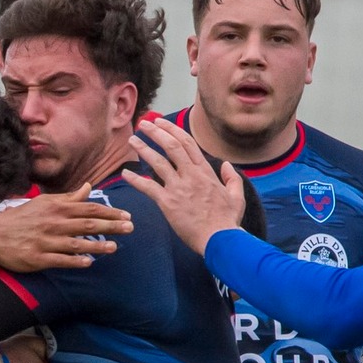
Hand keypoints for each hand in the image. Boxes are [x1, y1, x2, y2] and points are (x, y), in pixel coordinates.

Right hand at [0, 188, 132, 270]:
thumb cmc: (21, 218)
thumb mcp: (44, 203)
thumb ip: (69, 198)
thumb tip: (89, 188)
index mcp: (56, 208)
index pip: (89, 208)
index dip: (110, 212)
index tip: (126, 215)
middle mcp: (53, 223)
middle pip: (87, 224)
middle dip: (110, 226)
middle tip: (130, 228)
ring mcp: (46, 241)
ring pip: (76, 243)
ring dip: (97, 245)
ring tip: (114, 248)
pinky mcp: (38, 258)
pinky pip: (60, 260)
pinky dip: (74, 261)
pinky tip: (88, 262)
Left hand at [121, 118, 245, 254]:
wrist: (220, 239)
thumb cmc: (227, 221)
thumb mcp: (236, 196)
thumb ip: (232, 178)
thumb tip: (227, 165)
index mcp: (205, 172)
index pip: (188, 143)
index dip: (173, 130)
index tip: (161, 123)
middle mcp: (191, 175)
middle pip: (171, 146)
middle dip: (156, 132)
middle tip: (144, 124)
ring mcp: (179, 188)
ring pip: (158, 162)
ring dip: (143, 149)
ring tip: (132, 141)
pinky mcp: (168, 203)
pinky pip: (148, 188)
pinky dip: (135, 180)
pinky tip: (125, 174)